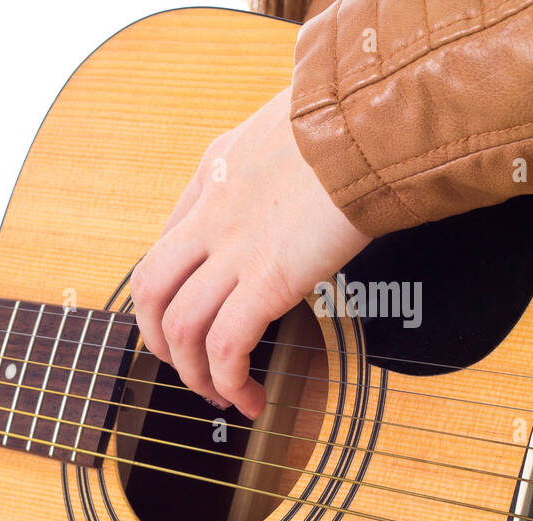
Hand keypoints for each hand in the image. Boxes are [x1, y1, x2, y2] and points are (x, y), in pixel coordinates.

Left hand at [129, 87, 370, 418]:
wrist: (380, 111)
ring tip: (221, 396)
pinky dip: (229, 381)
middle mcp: (212, 211)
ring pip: (180, 327)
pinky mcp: (270, 277)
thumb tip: (308, 170)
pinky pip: (226, 346)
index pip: (166, 243)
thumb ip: (281, 153)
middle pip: (151, 291)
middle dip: (161, 341)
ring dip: (194, 374)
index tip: (188, 317)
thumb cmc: (358, 111)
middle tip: (188, 367)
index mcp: (215, 169)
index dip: (170, 293)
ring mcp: (235, 246)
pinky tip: (250, 397)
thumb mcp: (294, 119)